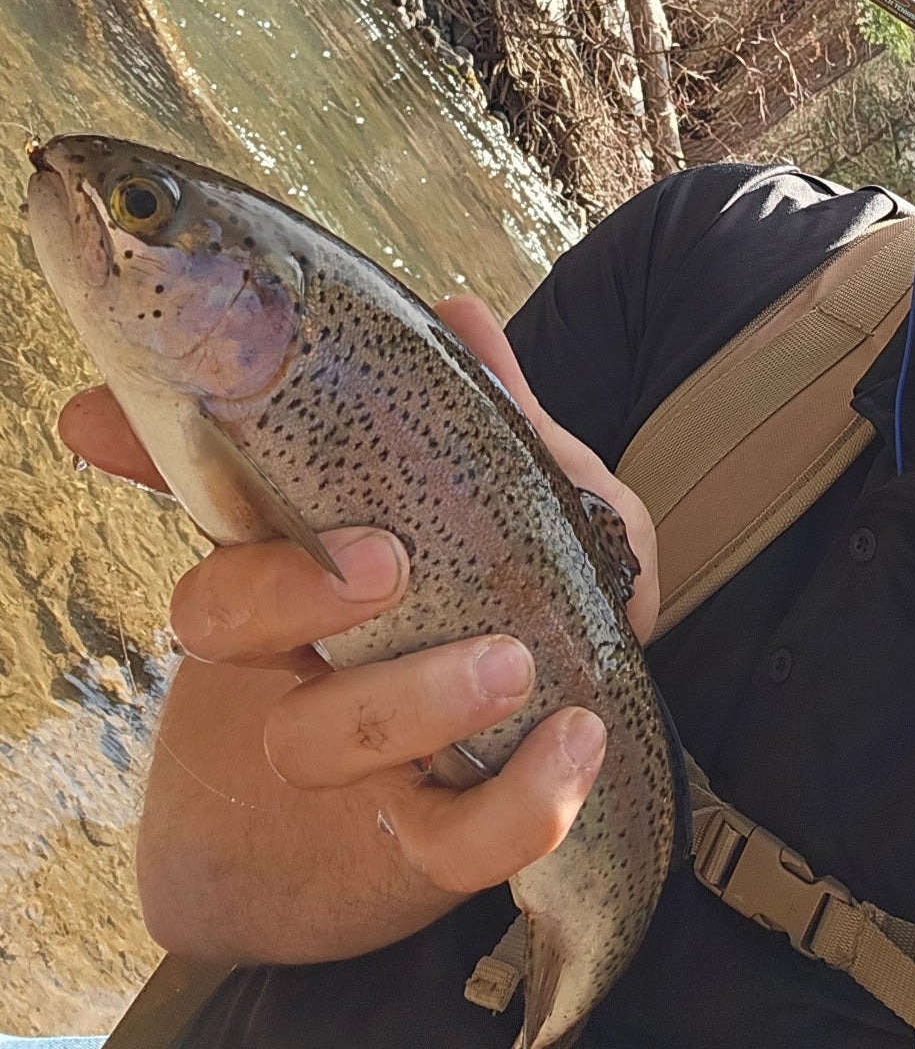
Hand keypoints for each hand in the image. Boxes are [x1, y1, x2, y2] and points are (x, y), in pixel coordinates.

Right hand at [58, 294, 659, 900]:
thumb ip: (499, 419)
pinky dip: (519, 802)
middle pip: (223, 622)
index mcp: (319, 560)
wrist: (556, 742)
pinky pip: (456, 842)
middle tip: (384, 562)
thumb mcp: (529, 493)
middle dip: (285, 588)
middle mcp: (310, 654)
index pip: (213, 505)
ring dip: (414, 700)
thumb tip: (459, 314)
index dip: (146, 459)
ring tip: (512, 663)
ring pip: (318, 739)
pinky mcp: (431, 838)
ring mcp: (362, 753)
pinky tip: (577, 740)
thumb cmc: (531, 595)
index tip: (94, 419)